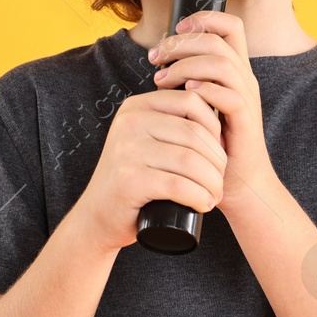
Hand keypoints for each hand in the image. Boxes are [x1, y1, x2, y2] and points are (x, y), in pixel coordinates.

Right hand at [71, 86, 226, 254]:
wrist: (97, 216)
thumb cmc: (132, 180)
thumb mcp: (144, 140)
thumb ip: (168, 122)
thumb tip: (219, 116)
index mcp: (136, 107)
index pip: (191, 101)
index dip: (215, 128)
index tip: (217, 153)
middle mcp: (129, 123)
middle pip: (195, 133)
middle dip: (217, 160)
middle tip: (219, 181)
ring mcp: (127, 151)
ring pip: (190, 161)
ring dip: (212, 182)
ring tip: (214, 194)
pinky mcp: (130, 181)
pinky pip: (179, 186)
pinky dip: (200, 197)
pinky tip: (205, 204)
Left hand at [148, 10, 273, 215]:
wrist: (236, 182)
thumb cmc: (214, 143)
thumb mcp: (200, 104)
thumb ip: (188, 79)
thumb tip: (159, 59)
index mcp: (235, 71)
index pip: (230, 27)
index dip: (205, 19)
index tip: (176, 29)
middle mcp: (244, 79)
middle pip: (219, 40)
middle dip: (183, 42)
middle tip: (155, 57)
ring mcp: (246, 99)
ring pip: (222, 63)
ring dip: (186, 65)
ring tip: (161, 79)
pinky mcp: (245, 121)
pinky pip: (229, 95)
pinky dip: (205, 90)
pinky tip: (184, 94)